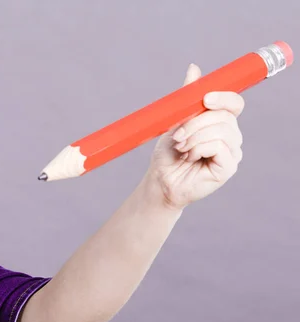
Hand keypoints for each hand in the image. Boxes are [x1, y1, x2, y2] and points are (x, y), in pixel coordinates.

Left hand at [146, 64, 244, 210]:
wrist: (160, 180)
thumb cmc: (168, 153)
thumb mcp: (175, 120)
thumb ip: (188, 97)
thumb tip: (194, 68)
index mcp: (220, 122)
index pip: (234, 103)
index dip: (223, 97)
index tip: (205, 98)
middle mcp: (231, 136)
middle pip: (224, 116)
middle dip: (196, 122)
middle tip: (177, 136)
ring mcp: (232, 152)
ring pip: (221, 130)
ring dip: (194, 136)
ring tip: (181, 147)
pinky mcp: (229, 167)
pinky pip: (219, 146)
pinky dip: (199, 148)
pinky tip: (189, 157)